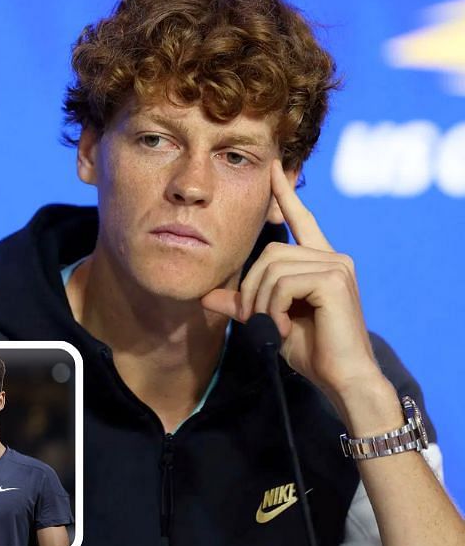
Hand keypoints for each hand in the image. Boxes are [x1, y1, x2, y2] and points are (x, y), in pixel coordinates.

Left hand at [201, 160, 382, 396]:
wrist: (340, 377)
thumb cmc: (310, 350)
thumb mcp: (268, 321)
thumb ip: (242, 303)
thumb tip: (205, 294)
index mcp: (319, 261)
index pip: (300, 220)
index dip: (284, 195)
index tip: (274, 168)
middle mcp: (332, 257)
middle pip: (269, 253)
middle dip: (252, 287)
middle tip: (256, 319)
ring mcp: (336, 265)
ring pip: (272, 267)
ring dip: (261, 301)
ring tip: (272, 325)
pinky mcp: (334, 279)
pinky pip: (283, 282)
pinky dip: (273, 307)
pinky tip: (284, 326)